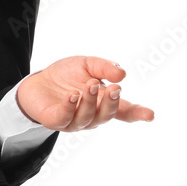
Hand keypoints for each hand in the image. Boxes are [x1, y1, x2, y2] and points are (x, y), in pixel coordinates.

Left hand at [16, 56, 153, 131]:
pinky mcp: (55, 121)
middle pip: (107, 115)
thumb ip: (104, 67)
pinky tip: (72, 95)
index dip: (138, 113)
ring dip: (90, 101)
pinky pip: (65, 118)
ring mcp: (74, 121)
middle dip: (111, 103)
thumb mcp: (86, 64)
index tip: (150, 114)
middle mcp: (92, 116)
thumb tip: (122, 74)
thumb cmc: (66, 75)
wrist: (36, 82)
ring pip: (87, 117)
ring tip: (90, 85)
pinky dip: (70, 107)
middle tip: (113, 88)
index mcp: (103, 103)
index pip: (124, 111)